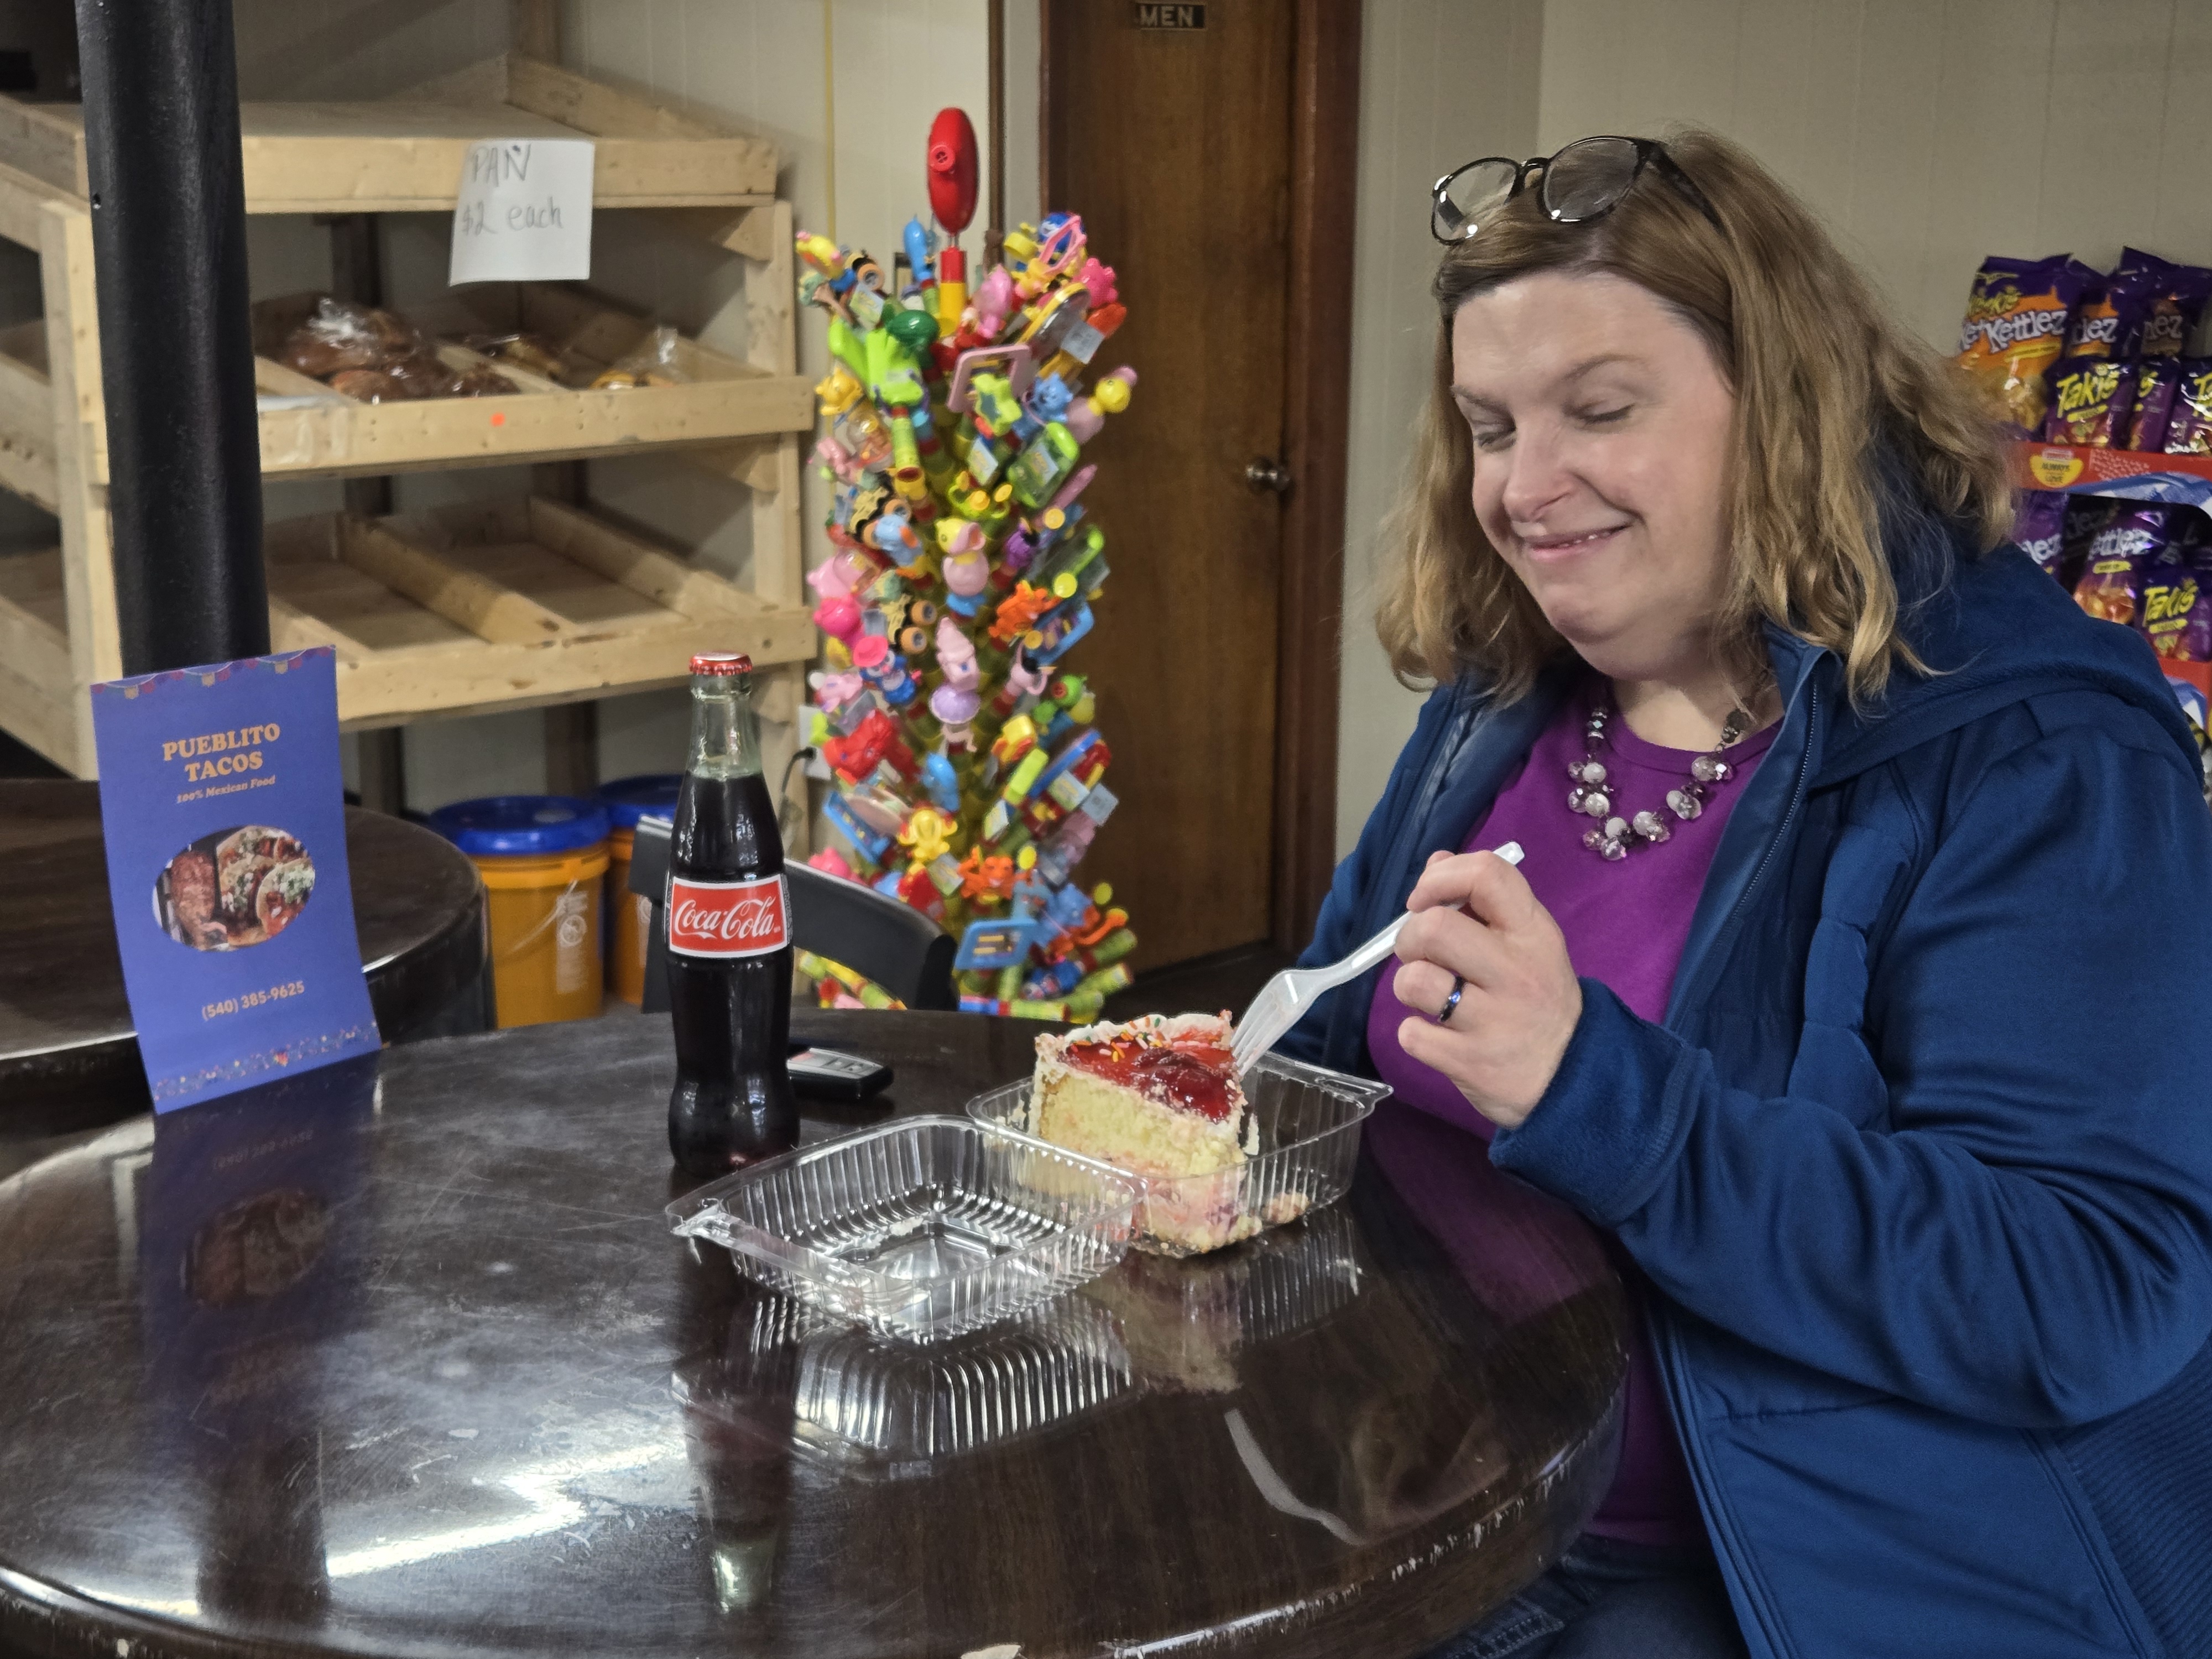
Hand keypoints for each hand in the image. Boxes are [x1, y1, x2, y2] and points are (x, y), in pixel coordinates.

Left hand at [1392, 848, 1581, 1129]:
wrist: (1574, 1081)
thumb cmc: (1538, 1000)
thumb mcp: (1527, 943)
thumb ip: (1483, 901)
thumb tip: (1436, 862)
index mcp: (1533, 933)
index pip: (1486, 874)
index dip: (1440, 878)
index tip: (1423, 900)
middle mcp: (1516, 972)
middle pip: (1435, 927)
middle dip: (1409, 937)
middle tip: (1421, 955)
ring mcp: (1494, 1021)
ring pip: (1414, 981)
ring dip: (1407, 985)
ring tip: (1430, 997)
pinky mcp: (1472, 1063)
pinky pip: (1411, 1035)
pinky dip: (1414, 1034)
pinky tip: (1437, 1036)